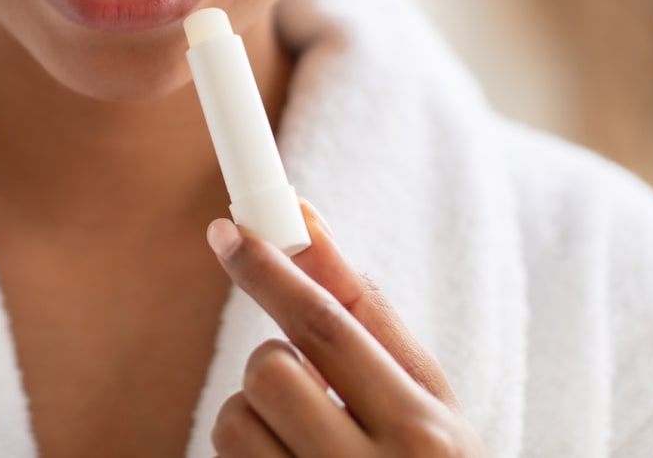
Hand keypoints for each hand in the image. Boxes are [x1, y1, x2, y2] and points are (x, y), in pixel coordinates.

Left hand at [205, 198, 485, 456]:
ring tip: (306, 446)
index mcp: (426, 434)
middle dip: (272, 363)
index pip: (326, 327)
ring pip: (234, 421)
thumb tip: (303, 217)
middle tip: (309, 392)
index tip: (227, 232)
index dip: (269, 270)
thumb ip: (366, 313)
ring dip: (253, 418)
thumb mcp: (425, 401)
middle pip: (270, 371)